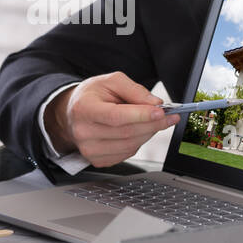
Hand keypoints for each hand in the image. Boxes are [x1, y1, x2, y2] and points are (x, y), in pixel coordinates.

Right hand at [44, 72, 178, 167]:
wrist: (73, 112)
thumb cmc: (93, 95)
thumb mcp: (111, 81)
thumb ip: (134, 90)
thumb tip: (155, 104)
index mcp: (84, 109)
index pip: (116, 116)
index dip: (141, 115)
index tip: (161, 112)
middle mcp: (83, 132)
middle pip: (126, 133)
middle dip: (153, 124)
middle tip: (170, 116)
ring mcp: (89, 150)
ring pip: (130, 145)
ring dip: (148, 133)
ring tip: (154, 121)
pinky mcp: (97, 160)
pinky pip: (127, 154)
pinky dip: (138, 142)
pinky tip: (137, 131)